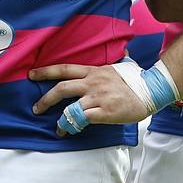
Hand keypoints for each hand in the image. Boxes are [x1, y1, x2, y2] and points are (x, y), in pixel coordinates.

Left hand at [30, 64, 151, 134]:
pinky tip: (70, 130)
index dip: (46, 71)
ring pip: (70, 107)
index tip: (32, 75)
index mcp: (94, 71)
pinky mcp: (104, 112)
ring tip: (57, 127)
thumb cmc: (136, 80)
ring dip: (59, 119)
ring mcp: (97, 97)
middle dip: (45, 98)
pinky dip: (73, 125)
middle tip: (36, 108)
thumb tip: (124, 52)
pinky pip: (82, 119)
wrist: (151, 91)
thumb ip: (115, 63)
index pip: (65, 69)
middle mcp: (92, 82)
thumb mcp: (121, 67)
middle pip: (61, 88)